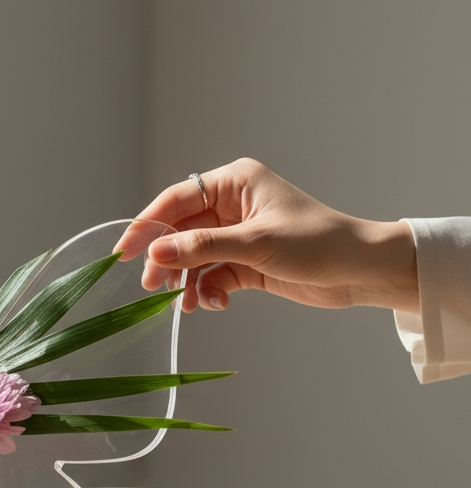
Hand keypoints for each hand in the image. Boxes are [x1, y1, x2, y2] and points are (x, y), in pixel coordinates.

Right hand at [114, 159, 418, 313]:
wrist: (362, 272)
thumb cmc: (318, 243)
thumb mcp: (255, 243)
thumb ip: (202, 247)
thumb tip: (155, 253)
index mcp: (234, 183)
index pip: (176, 200)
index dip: (147, 225)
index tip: (125, 251)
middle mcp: (232, 206)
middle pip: (180, 231)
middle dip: (166, 260)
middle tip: (152, 285)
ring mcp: (237, 235)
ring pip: (193, 257)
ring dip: (186, 281)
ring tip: (183, 303)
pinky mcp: (245, 262)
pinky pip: (211, 275)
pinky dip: (207, 291)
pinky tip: (214, 304)